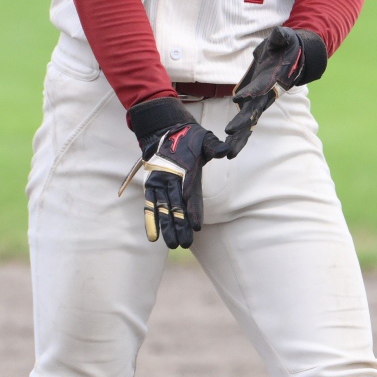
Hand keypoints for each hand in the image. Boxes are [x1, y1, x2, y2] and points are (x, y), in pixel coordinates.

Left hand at [126, 97, 229, 249]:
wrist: (169, 131)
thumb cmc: (189, 137)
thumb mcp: (205, 140)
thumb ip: (214, 146)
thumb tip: (226, 151)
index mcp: (192, 179)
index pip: (193, 198)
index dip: (195, 211)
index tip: (196, 225)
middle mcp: (179, 186)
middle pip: (180, 209)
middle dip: (182, 227)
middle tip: (185, 244)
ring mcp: (164, 187)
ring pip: (165, 211)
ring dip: (168, 228)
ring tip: (172, 245)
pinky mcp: (151, 185)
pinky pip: (150, 204)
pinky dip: (150, 219)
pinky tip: (153, 236)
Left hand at [221, 27, 328, 156]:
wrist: (291, 57)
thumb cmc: (285, 47)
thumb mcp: (284, 38)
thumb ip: (281, 37)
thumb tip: (279, 33)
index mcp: (272, 79)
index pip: (260, 86)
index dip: (251, 92)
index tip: (238, 98)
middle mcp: (266, 94)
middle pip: (254, 110)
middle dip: (242, 122)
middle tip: (230, 133)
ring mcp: (260, 101)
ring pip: (249, 122)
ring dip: (239, 137)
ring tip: (228, 153)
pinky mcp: (254, 103)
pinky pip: (246, 122)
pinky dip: (239, 136)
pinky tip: (229, 149)